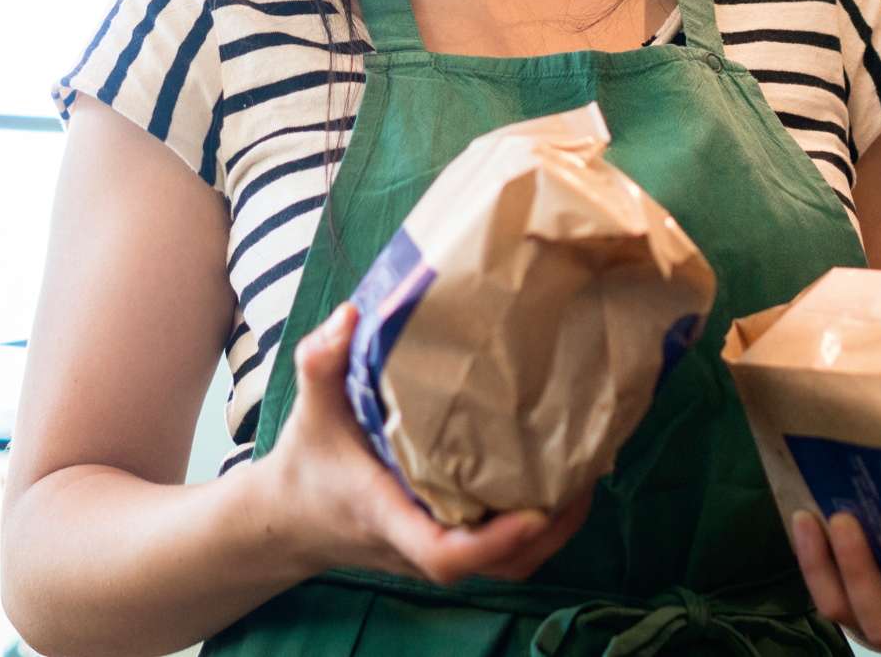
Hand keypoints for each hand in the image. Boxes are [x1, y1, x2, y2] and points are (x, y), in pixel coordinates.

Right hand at [254, 304, 592, 586]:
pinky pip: (504, 554)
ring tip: (586, 473)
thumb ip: (322, 362)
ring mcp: (439, 552)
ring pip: (510, 566)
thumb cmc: (308, 463)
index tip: (537, 510)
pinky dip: (539, 528)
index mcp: (389, 517)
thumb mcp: (310, 409)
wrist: (292, 518)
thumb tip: (351, 315)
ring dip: (555, 530)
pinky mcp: (449, 544)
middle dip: (552, 530)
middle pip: (500, 566)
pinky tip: (559, 481)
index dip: (495, 541)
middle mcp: (421, 545)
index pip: (445, 554)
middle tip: (588, 470)